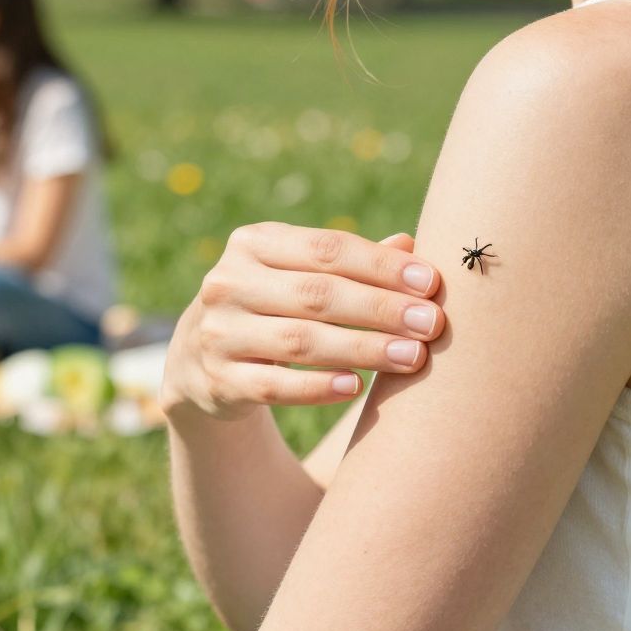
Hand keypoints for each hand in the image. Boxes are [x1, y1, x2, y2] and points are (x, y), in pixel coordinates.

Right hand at [159, 224, 444, 421]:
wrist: (198, 358)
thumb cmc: (271, 304)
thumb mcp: (299, 273)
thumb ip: (350, 262)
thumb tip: (411, 245)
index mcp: (253, 243)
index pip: (326, 249)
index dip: (381, 265)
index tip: (431, 282)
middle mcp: (228, 282)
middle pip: (317, 294)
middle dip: (381, 309)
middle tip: (432, 323)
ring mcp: (218, 333)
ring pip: (299, 342)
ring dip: (362, 348)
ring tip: (412, 357)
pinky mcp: (217, 381)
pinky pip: (273, 387)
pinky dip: (315, 387)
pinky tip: (355, 387)